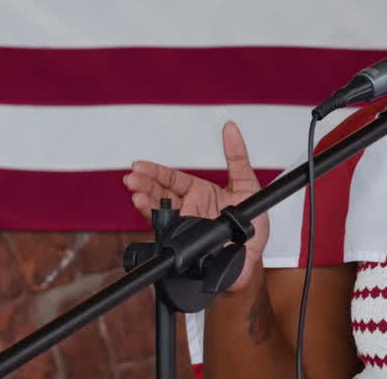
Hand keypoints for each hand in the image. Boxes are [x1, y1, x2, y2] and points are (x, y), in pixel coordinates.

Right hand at [123, 121, 268, 292]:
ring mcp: (185, 225)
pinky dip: (155, 221)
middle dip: (144, 184)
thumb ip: (237, 156)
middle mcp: (189, 208)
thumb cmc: (253, 225)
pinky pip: (166, 231)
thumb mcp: (248, 184)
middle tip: (132, 178)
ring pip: (158, 211)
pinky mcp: (185, 242)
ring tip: (136, 194)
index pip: (173, 178)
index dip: (156, 172)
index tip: (140, 165)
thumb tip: (230, 128)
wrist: (253, 257)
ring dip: (145, 201)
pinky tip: (147, 212)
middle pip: (160, 193)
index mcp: (201, 192)